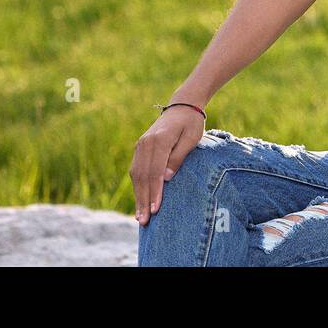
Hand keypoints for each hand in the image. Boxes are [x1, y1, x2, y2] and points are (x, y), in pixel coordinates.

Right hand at [130, 106, 205, 225]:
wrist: (182, 106)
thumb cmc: (191, 124)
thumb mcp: (191, 139)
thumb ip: (178, 157)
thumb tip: (166, 178)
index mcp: (159, 140)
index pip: (155, 171)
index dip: (155, 192)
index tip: (156, 209)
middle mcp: (145, 143)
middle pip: (142, 176)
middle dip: (143, 200)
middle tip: (145, 221)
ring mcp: (140, 145)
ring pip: (136, 175)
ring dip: (138, 196)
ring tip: (140, 217)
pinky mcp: (140, 148)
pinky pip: (136, 170)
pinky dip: (137, 187)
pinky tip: (139, 201)